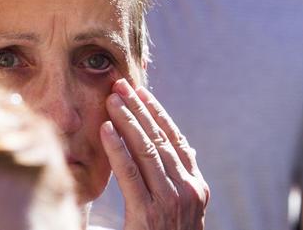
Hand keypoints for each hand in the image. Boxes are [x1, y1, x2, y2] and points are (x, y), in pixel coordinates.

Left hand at [102, 79, 207, 229]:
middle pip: (160, 140)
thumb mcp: (183, 211)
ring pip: (147, 151)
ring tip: (110, 101)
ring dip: (127, 122)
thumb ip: (181, 181)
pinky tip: (105, 130)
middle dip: (139, 110)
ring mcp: (171, 203)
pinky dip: (117, 149)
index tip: (141, 92)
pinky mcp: (149, 215)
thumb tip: (182, 151)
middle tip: (120, 86)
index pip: (176, 140)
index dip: (157, 113)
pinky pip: (131, 175)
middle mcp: (188, 191)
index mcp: (197, 188)